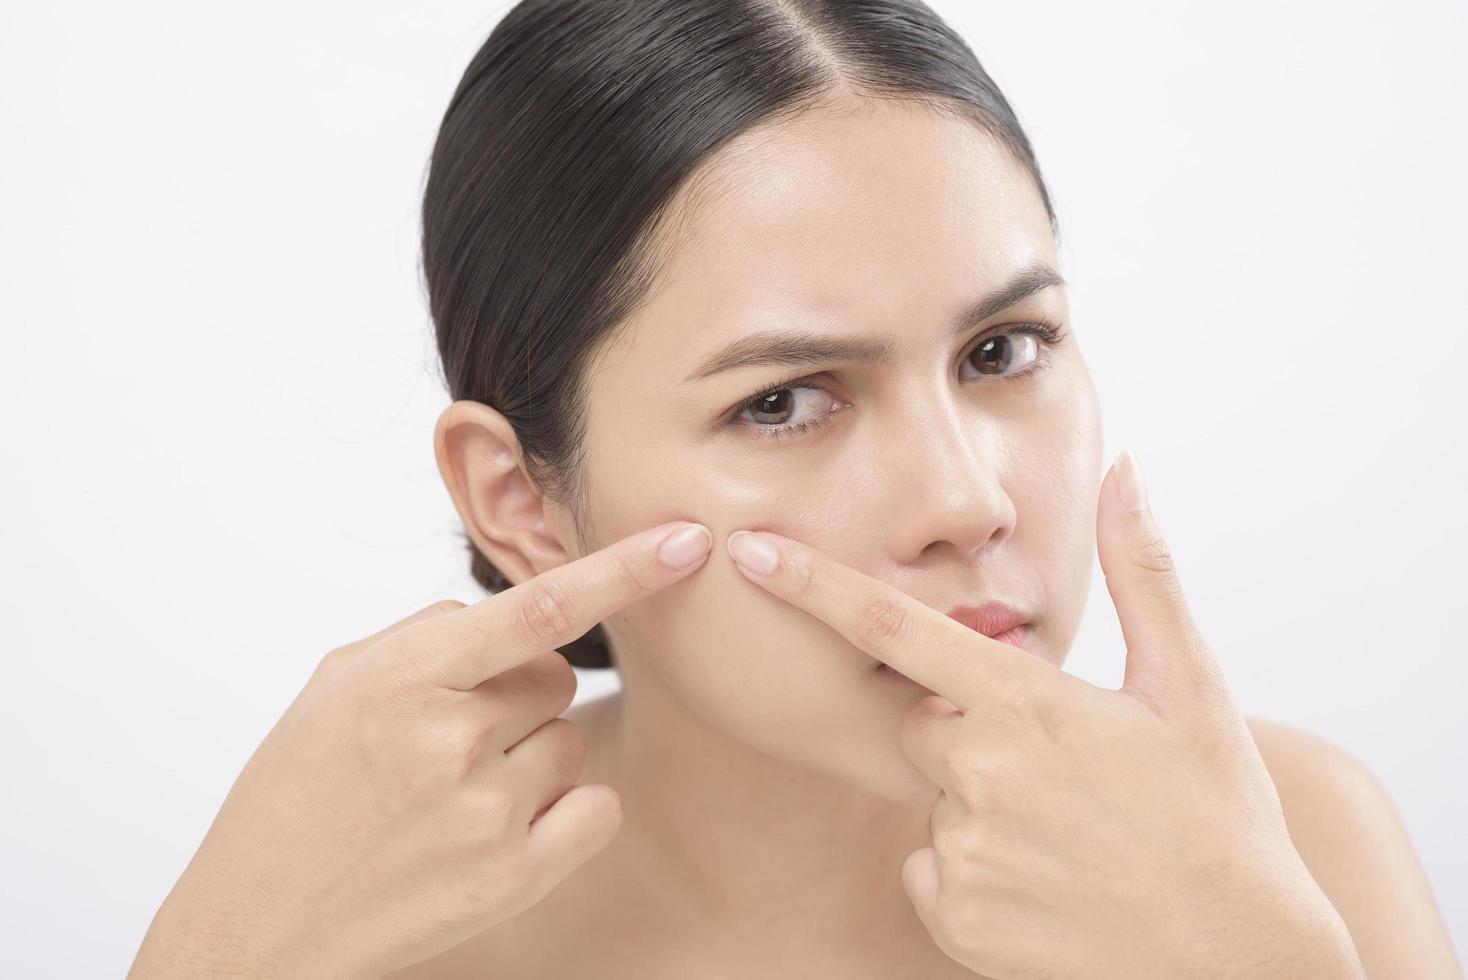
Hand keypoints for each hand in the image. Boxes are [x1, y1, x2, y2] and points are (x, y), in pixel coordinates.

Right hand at [128, 520, 713, 979]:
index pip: (543, 606)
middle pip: (556, 677)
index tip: (690, 540)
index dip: (626, 569)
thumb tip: (503, 616)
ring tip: (453, 795)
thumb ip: (425, 636)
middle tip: (451, 738)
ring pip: (568, 740)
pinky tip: (501, 829)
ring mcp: (488, 813)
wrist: (258, 925)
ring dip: (530, 756)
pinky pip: (595, 808)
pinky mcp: (514, 877)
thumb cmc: (295, 795)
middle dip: (520, 692)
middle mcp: (453, 741)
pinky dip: (567, 810)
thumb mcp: (336, 687)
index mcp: (406, 678)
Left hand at [724, 452, 1359, 979]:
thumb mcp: (1190, 687)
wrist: (1240, 962)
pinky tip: (1044, 884)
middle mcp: (979, 772)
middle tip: (1058, 770)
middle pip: (922, 723)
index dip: (813, 586)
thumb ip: (1143, 570)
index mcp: (1026, 703)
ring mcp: (963, 849)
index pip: (892, 629)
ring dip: (980, 806)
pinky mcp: (954, 916)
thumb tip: (1126, 472)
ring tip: (1068, 836)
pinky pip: (930, 868)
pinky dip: (971, 872)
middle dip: (968, 732)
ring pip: (934, 800)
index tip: (750, 552)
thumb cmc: (1221, 821)